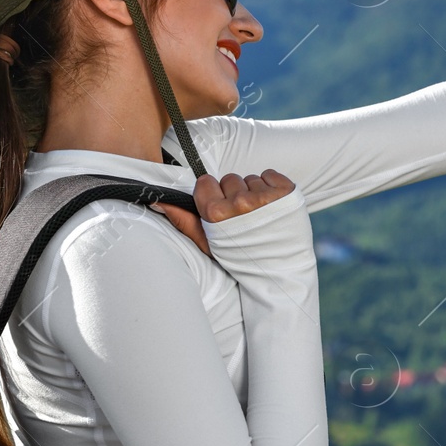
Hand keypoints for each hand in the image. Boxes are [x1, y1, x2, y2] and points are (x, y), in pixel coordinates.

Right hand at [148, 170, 295, 256]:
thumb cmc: (241, 259)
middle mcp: (240, 202)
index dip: (212, 195)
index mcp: (217, 213)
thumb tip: (159, 201)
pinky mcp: (286, 191)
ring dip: (253, 192)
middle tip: (243, 217)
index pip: (205, 182)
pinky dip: (271, 187)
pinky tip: (273, 208)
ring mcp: (266, 196)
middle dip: (233, 194)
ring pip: (250, 178)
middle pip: (228, 179)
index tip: (221, 209)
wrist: (280, 270)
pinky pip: (270, 175)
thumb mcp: (208, 243)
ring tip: (260, 216)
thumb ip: (184, 221)